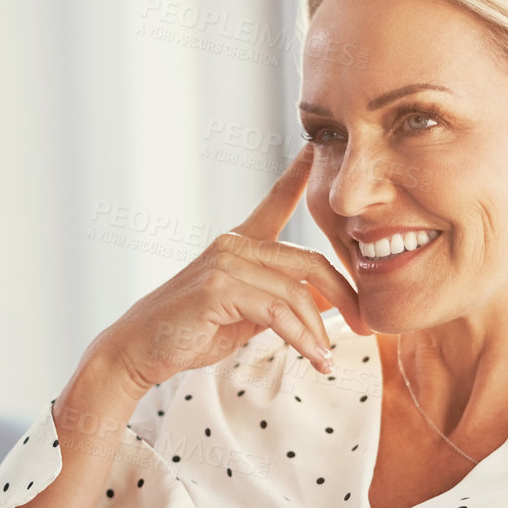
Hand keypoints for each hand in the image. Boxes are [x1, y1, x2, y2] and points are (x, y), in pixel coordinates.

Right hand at [95, 142, 369, 395]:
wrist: (141, 349)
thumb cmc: (190, 331)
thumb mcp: (245, 314)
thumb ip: (278, 301)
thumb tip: (321, 303)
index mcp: (240, 244)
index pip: (275, 202)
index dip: (298, 175)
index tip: (315, 149)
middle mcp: (234, 245)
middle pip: (308, 261)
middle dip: (344, 295)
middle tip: (366, 324)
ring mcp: (226, 263)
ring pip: (296, 292)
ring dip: (319, 330)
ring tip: (328, 358)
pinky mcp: (219, 288)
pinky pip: (278, 312)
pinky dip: (302, 338)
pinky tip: (315, 357)